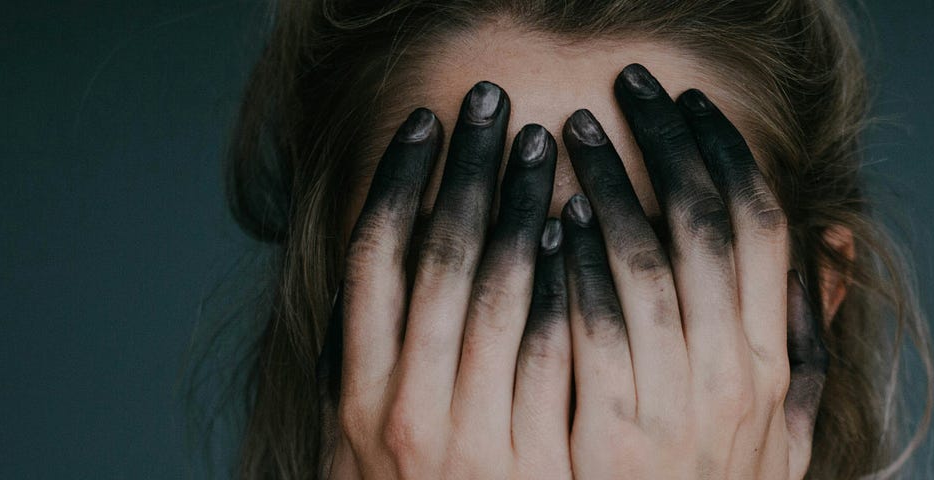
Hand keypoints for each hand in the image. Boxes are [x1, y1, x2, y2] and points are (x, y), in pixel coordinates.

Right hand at [332, 82, 572, 478]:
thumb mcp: (363, 450)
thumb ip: (372, 369)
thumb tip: (383, 274)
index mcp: (357, 397)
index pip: (373, 261)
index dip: (398, 181)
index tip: (425, 126)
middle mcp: (403, 412)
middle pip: (436, 257)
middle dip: (467, 170)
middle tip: (492, 108)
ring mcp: (471, 439)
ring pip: (495, 291)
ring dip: (520, 207)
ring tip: (542, 151)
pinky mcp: (536, 464)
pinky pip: (552, 351)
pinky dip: (562, 283)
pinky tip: (576, 236)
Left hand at [558, 64, 828, 478]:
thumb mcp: (787, 427)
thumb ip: (806, 338)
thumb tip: (833, 244)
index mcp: (777, 364)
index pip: (764, 228)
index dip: (727, 154)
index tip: (692, 106)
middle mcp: (737, 377)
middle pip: (706, 227)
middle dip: (665, 145)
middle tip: (627, 91)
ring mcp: (676, 407)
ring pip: (646, 263)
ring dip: (609, 186)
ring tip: (572, 136)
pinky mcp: (612, 437)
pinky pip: (592, 328)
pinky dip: (573, 264)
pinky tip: (549, 222)